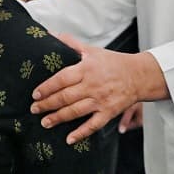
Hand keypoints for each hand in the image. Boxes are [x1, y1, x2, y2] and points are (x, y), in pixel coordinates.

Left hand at [31, 34, 166, 144]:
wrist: (139, 75)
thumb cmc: (114, 62)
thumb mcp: (92, 50)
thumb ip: (71, 44)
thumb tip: (51, 34)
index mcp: (87, 69)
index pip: (62, 79)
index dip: (47, 87)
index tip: (35, 94)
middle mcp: (92, 85)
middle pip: (65, 97)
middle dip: (47, 104)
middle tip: (34, 109)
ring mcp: (101, 100)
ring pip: (75, 111)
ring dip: (58, 118)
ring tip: (45, 122)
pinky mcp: (108, 112)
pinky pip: (93, 125)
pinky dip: (81, 133)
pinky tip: (69, 139)